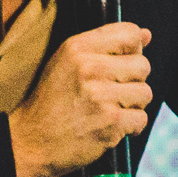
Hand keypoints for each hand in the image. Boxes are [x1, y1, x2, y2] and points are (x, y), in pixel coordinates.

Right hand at [8, 23, 150, 176]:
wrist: (31, 142)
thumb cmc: (50, 102)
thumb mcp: (66, 62)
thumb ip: (105, 45)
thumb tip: (146, 35)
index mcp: (77, 48)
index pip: (130, 34)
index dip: (134, 49)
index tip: (122, 63)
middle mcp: (89, 68)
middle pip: (143, 65)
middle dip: (133, 81)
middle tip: (111, 93)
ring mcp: (101, 96)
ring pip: (145, 93)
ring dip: (133, 105)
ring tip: (110, 110)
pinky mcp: (110, 123)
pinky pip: (141, 118)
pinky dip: (131, 127)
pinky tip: (112, 127)